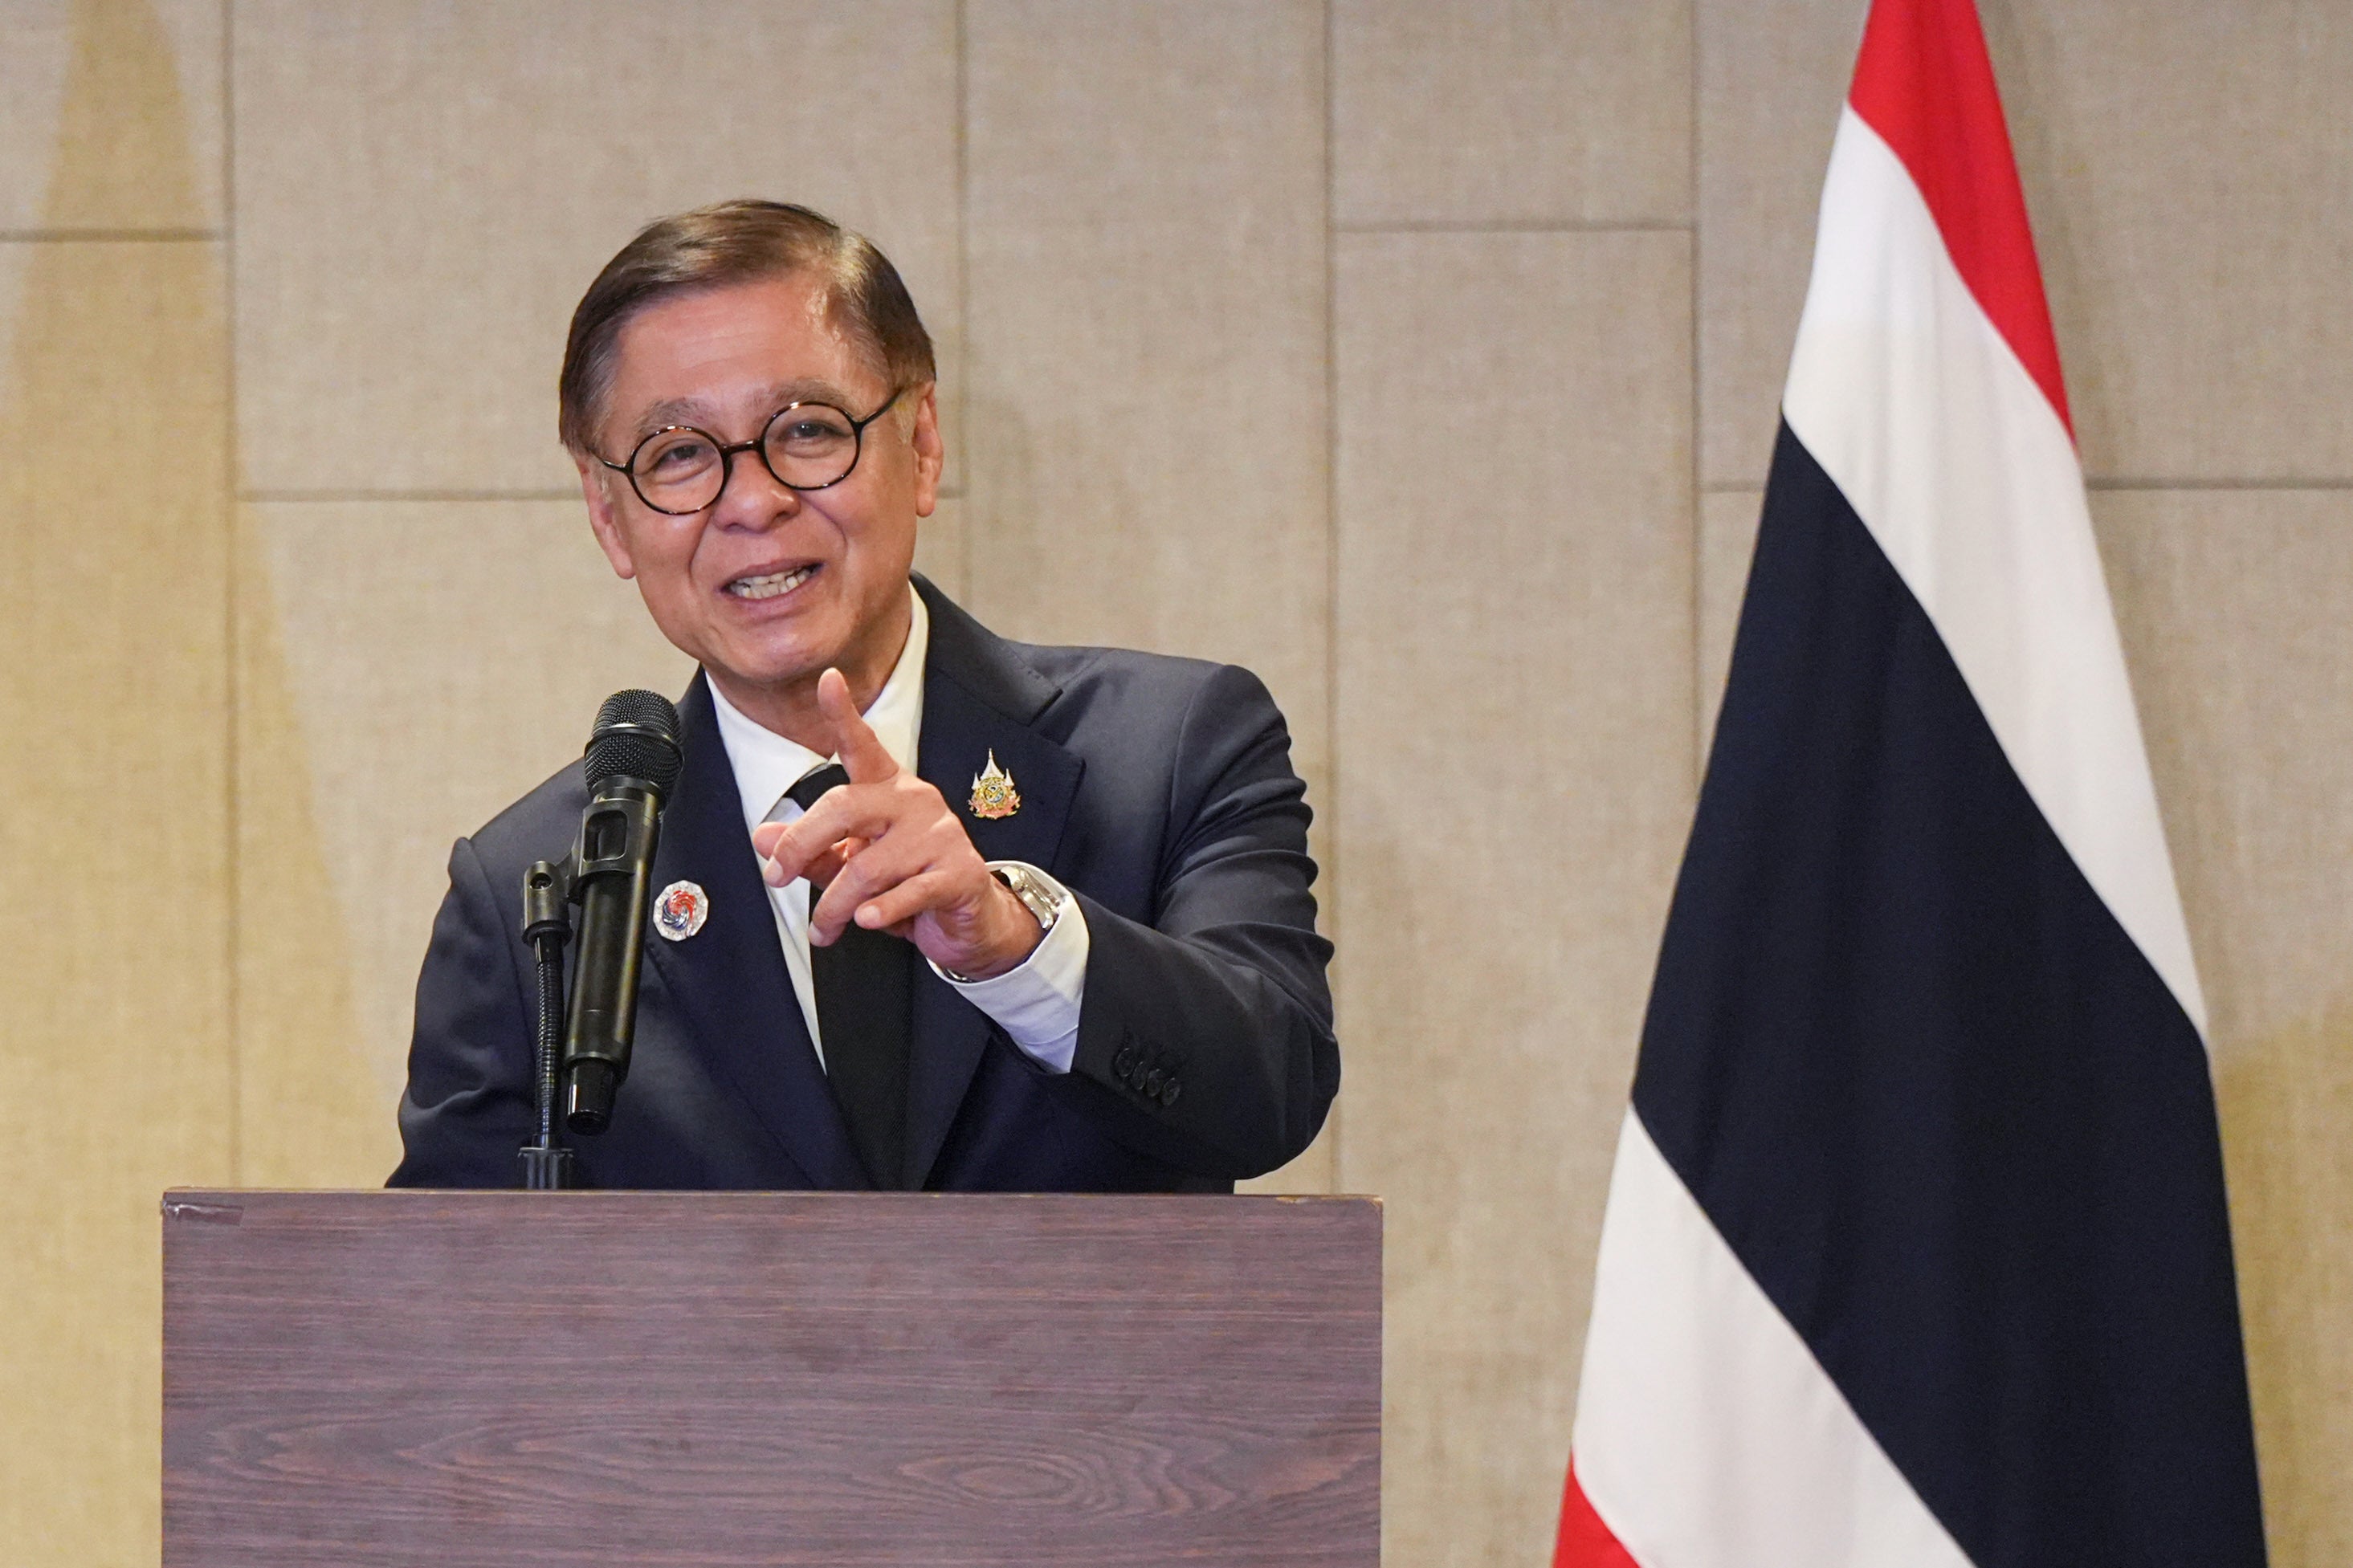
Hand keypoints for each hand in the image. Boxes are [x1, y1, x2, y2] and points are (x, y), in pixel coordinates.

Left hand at [751, 668, 1044, 979]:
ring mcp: (940, 835)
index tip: (829, 679)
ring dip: (834, 905)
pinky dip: (879, 911)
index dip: (844, 713)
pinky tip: (867, 920)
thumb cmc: (907, 885)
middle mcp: (915, 802)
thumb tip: (762, 839)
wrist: (968, 923)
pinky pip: (907, 892)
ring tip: (824, 928)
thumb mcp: (852, 867)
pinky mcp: (959, 872)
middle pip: (845, 807)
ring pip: (867, 866)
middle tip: (775, 877)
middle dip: (800, 844)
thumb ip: (812, 853)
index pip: (863, 747)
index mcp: (887, 791)